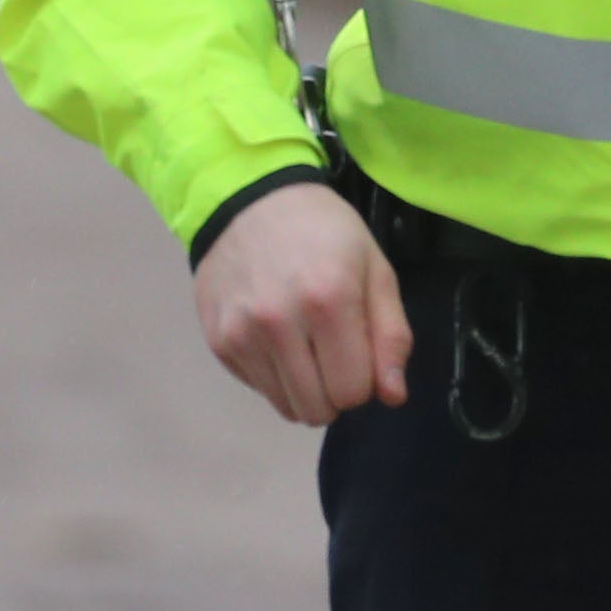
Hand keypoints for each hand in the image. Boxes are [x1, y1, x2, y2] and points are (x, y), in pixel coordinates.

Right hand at [193, 181, 412, 426]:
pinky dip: (275, 376)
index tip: (357, 349)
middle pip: (319, 410)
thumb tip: (392, 397)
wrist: (249, 199)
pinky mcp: (219, 342)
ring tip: (303, 344)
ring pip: (288, 409)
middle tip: (331, 351)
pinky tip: (275, 336)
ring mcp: (242, 334)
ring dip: (305, 388)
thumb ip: (391, 336)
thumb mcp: (375, 270)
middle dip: (335, 391)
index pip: (355, 392)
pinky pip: (259, 391)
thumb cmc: (324, 233)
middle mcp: (279, 322)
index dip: (365, 379)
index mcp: (329, 300)